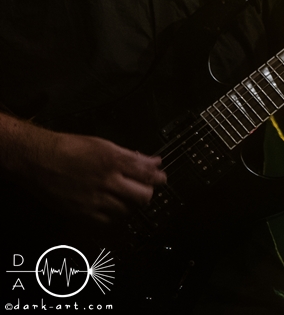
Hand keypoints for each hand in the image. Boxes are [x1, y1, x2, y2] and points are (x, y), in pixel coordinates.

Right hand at [32, 131, 166, 225]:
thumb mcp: (103, 145)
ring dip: (131, 205)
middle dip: (147, 193)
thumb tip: (152, 161)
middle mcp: (107, 181)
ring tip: (126, 198)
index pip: (147, 174)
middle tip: (144, 190)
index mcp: (114, 161)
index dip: (158, 178)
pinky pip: (108, 222)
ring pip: (127, 211)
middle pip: (142, 196)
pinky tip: (112, 208)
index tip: (161, 178)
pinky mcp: (82, 213)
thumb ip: (130, 156)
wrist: (38, 160)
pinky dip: (114, 216)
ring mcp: (95, 199)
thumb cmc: (69, 148)